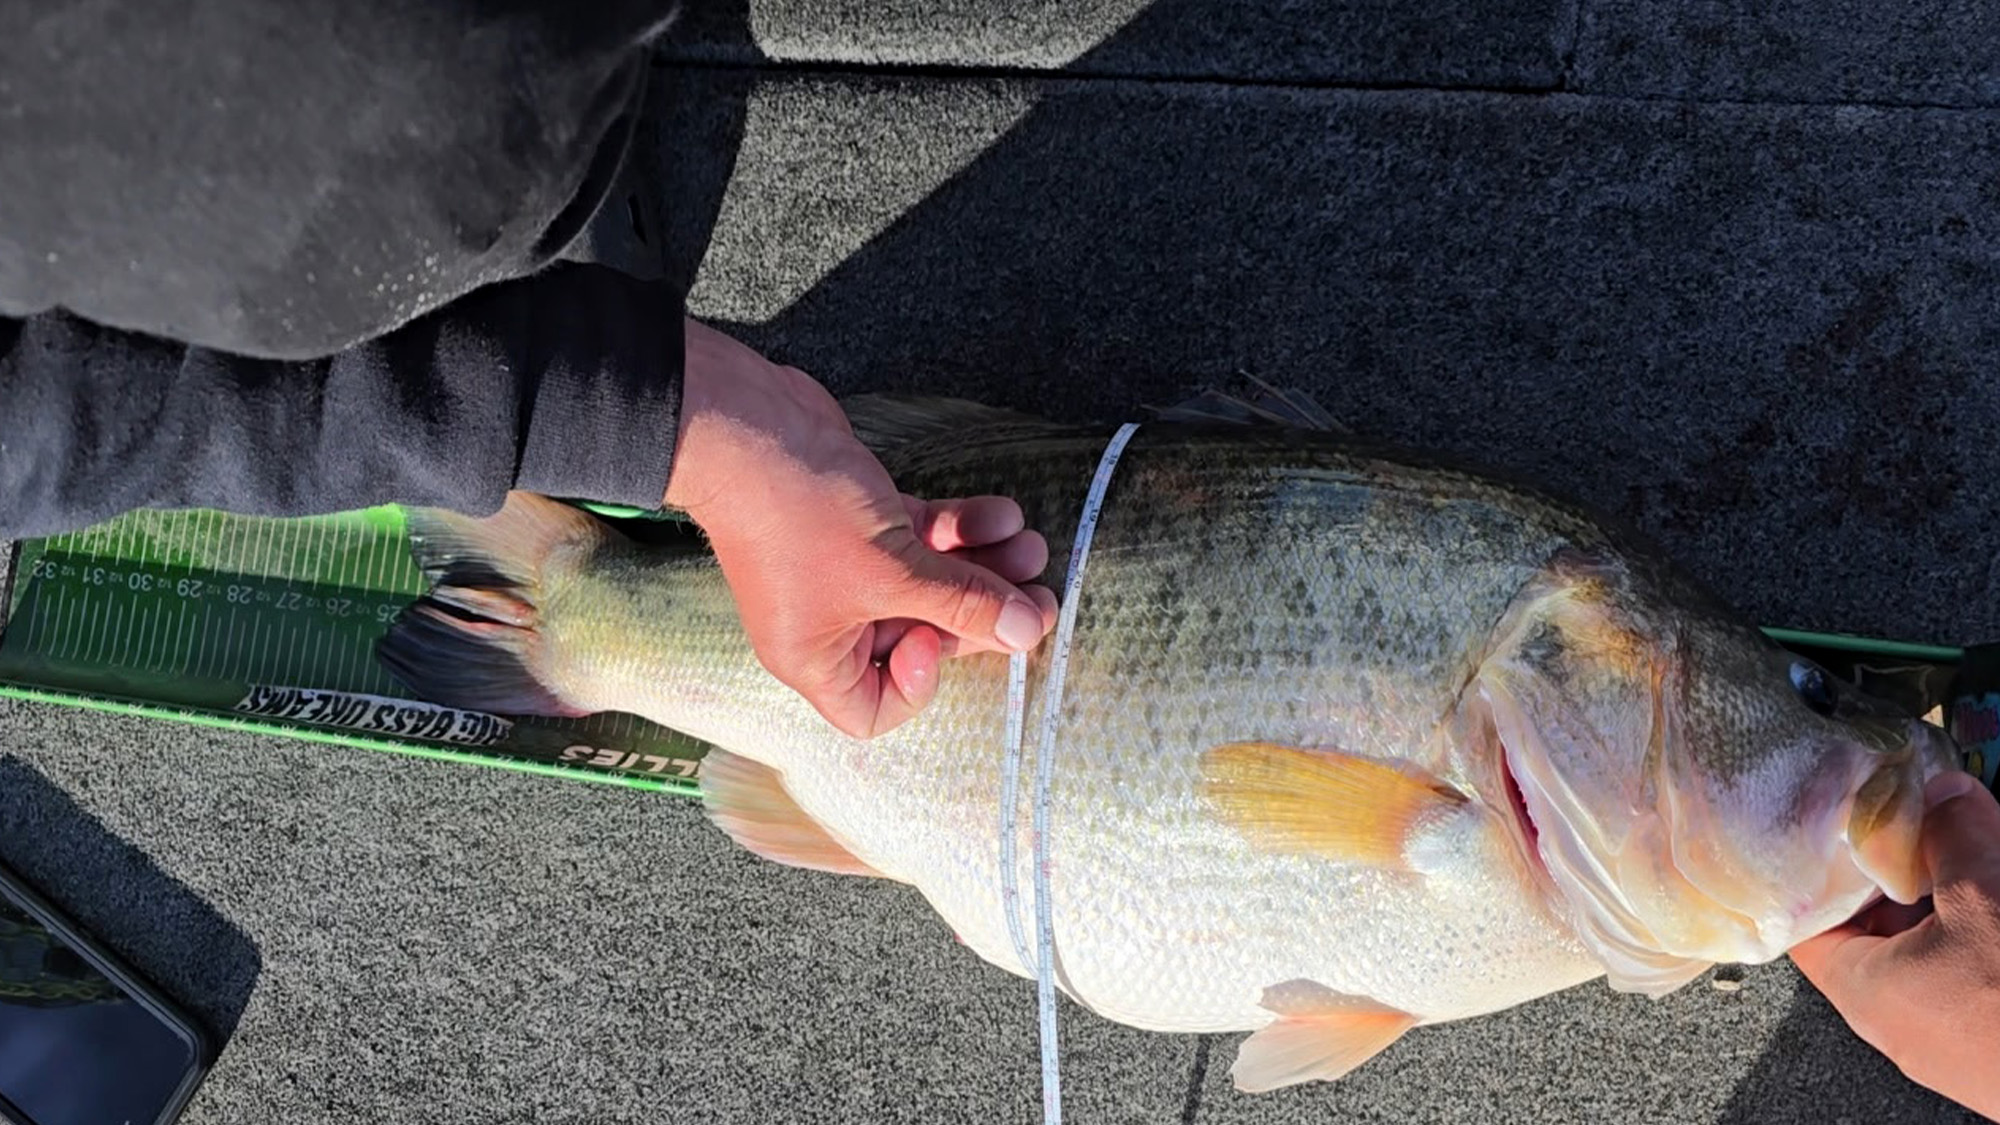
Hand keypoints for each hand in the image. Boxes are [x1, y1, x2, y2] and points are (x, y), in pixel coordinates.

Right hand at [664, 318, 1057, 738]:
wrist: (747, 423)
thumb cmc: (798, 513)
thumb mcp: (891, 571)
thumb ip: (963, 604)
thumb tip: (1025, 632)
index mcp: (816, 656)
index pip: (874, 710)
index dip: (919, 684)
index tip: (938, 636)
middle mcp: (830, 619)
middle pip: (921, 636)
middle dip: (979, 612)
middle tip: (1037, 596)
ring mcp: (848, 567)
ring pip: (929, 581)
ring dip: (982, 565)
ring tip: (1031, 545)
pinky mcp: (863, 519)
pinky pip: (921, 538)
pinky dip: (959, 527)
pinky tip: (1002, 512)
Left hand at [1790, 770, 1999, 1121]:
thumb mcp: (1983, 899)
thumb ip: (1953, 836)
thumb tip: (1941, 791)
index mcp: (1861, 988)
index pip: (1807, 921)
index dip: (1818, 868)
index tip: (1838, 826)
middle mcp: (1890, 1018)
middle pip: (1869, 929)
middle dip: (1892, 873)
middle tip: (1911, 824)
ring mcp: (1940, 1035)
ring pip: (1923, 947)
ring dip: (1941, 896)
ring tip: (1961, 846)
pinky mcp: (1981, 1039)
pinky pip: (1960, 972)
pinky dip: (1971, 928)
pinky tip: (1992, 889)